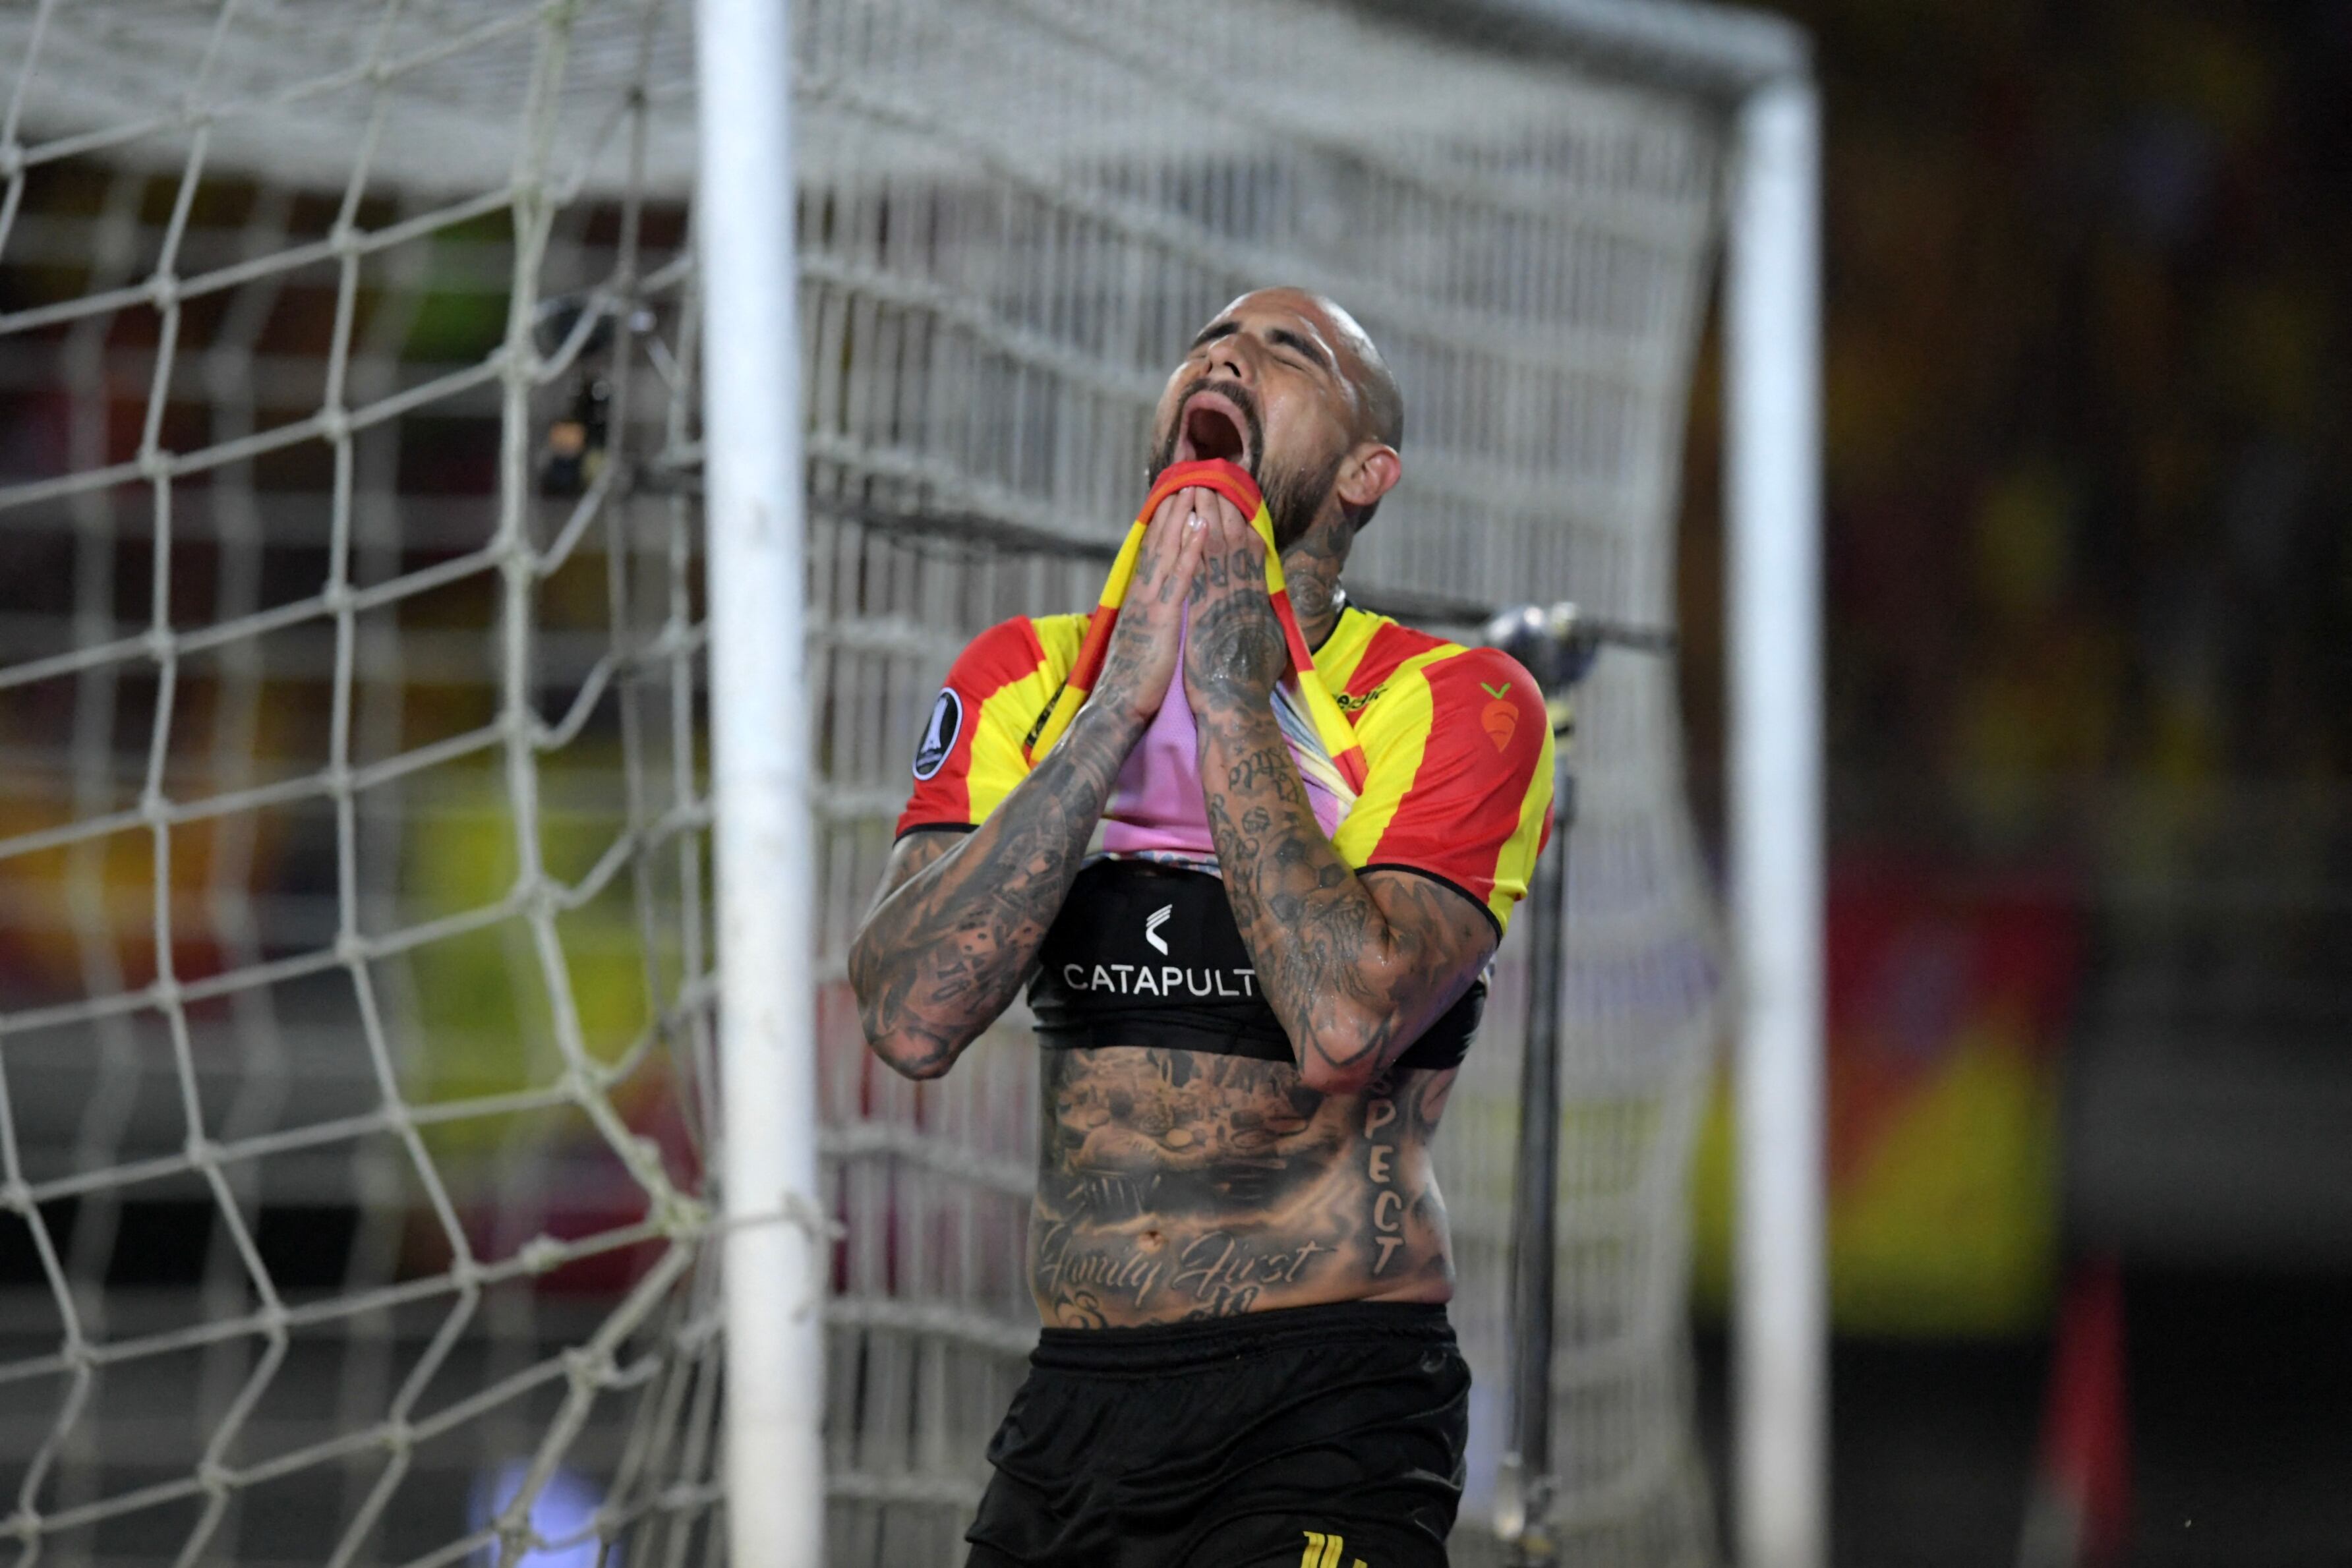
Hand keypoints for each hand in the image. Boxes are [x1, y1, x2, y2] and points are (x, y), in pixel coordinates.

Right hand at [1093, 485, 1208, 722]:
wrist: (1118, 702)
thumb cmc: (1132, 677)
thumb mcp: (1141, 637)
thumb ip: (1148, 616)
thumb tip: (1155, 605)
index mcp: (1138, 597)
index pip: (1151, 551)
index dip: (1163, 523)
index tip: (1174, 497)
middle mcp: (1142, 591)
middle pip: (1159, 541)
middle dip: (1174, 509)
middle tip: (1188, 478)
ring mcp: (1151, 601)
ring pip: (1169, 550)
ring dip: (1183, 517)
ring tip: (1196, 488)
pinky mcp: (1163, 615)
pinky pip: (1181, 575)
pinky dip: (1192, 549)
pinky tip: (1203, 527)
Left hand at [1183, 493, 1284, 711]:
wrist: (1235, 705)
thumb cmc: (1249, 685)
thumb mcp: (1266, 647)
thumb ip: (1265, 624)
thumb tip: (1270, 613)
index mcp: (1257, 602)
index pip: (1254, 552)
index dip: (1245, 522)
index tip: (1239, 499)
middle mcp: (1243, 594)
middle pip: (1235, 540)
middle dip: (1225, 507)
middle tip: (1214, 477)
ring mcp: (1223, 599)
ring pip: (1216, 547)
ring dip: (1207, 513)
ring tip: (1198, 485)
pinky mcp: (1202, 609)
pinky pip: (1198, 566)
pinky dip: (1194, 541)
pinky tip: (1188, 521)